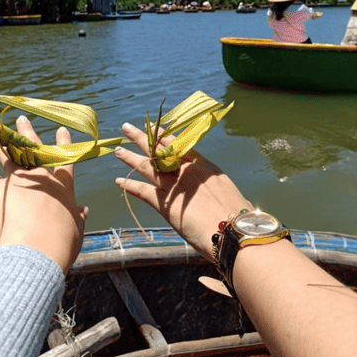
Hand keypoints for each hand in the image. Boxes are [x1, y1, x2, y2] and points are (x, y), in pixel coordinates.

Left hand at [0, 116, 87, 273]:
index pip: (64, 161)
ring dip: (2, 139)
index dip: (63, 145)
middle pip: (35, 150)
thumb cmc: (61, 242)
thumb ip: (78, 217)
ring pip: (9, 153)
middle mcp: (41, 178)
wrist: (38, 248)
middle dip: (28, 134)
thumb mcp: (76, 229)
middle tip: (22, 120)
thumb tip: (84, 210)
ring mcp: (18, 179)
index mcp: (63, 188)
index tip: (61, 130)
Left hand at [114, 122, 251, 262]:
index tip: (152, 127)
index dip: (163, 135)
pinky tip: (119, 181)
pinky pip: (143, 191)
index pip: (178, 144)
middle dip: (141, 138)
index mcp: (204, 165)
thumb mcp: (229, 192)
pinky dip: (129, 185)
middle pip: (158, 150)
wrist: (234, 230)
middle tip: (127, 128)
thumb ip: (217, 189)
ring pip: (147, 167)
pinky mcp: (166, 204)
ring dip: (130, 158)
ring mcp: (175, 186)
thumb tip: (224, 196)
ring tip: (118, 151)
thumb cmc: (238, 215)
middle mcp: (187, 171)